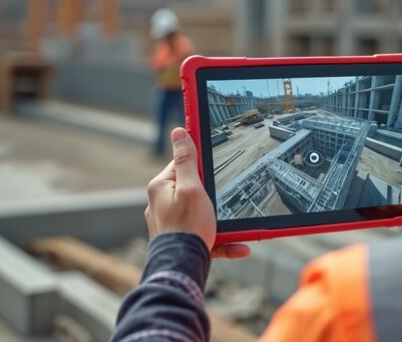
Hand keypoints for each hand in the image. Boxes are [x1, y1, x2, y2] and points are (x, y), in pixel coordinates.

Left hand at [145, 128, 250, 258]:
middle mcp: (162, 204)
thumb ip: (186, 160)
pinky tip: (240, 246)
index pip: (181, 163)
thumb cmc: (187, 228)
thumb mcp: (191, 187)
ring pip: (201, 213)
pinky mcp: (183, 240)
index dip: (200, 160)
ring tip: (234, 226)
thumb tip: (179, 132)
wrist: (182, 268)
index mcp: (162, 187)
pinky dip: (223, 240)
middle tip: (224, 196)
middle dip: (212, 193)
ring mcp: (172, 223)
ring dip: (221, 219)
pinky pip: (206, 236)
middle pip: (193, 188)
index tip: (213, 153)